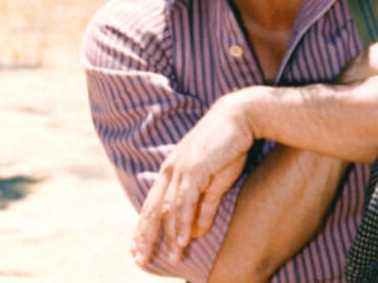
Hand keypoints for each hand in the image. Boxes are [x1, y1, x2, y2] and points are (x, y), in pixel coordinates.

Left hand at [132, 94, 255, 266]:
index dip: (144, 227)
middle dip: (145, 236)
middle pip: (152, 209)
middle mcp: (170, 169)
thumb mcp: (217, 181)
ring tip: (173, 258)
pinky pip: (185, 202)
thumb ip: (206, 206)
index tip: (137, 248)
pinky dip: (183, 222)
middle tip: (140, 259)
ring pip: (169, 209)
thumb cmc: (229, 145)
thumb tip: (196, 232)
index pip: (152, 204)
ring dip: (170, 236)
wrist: (240, 117)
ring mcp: (180, 168)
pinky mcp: (194, 168)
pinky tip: (183, 240)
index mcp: (171, 170)